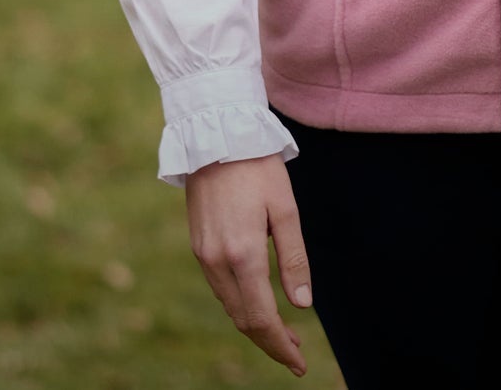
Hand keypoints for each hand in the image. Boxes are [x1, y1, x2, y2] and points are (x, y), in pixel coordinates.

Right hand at [185, 152, 313, 376]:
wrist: (216, 137)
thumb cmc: (258, 169)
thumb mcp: (286, 210)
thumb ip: (294, 258)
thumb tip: (302, 304)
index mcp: (243, 255)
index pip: (261, 317)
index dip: (280, 345)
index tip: (299, 363)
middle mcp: (218, 262)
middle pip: (243, 319)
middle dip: (270, 341)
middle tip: (296, 353)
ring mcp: (204, 256)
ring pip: (230, 307)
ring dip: (255, 324)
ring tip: (284, 333)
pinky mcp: (199, 246)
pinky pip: (220, 289)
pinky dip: (241, 305)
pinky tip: (259, 303)